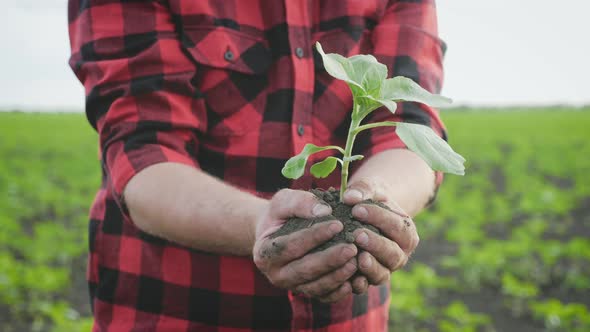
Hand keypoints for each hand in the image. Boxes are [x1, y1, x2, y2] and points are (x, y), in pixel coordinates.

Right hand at [253, 189, 358, 301]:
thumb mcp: (283, 201)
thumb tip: (325, 211)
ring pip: (315, 286)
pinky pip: (323, 296)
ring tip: (356, 261)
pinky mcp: (306, 292)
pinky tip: (354, 280)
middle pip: (304, 270)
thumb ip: (300, 202)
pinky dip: (339, 291)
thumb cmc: (280, 215)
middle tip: (352, 248)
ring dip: (337, 276)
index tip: (337, 224)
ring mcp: (291, 286)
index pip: (290, 246)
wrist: (277, 233)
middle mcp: (275, 274)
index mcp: (265, 252)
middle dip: (329, 259)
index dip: (314, 236)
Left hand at [342, 178, 419, 293]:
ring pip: (382, 272)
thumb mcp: (370, 190)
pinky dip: (358, 284)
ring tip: (357, 257)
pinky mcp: (369, 279)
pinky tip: (348, 278)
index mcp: (406, 231)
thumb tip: (350, 197)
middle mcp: (400, 253)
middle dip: (375, 244)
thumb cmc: (370, 201)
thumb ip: (362, 190)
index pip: (397, 226)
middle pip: (393, 253)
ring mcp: (385, 269)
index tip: (357, 210)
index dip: (378, 218)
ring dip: (370, 266)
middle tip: (357, 235)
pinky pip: (366, 286)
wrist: (365, 216)